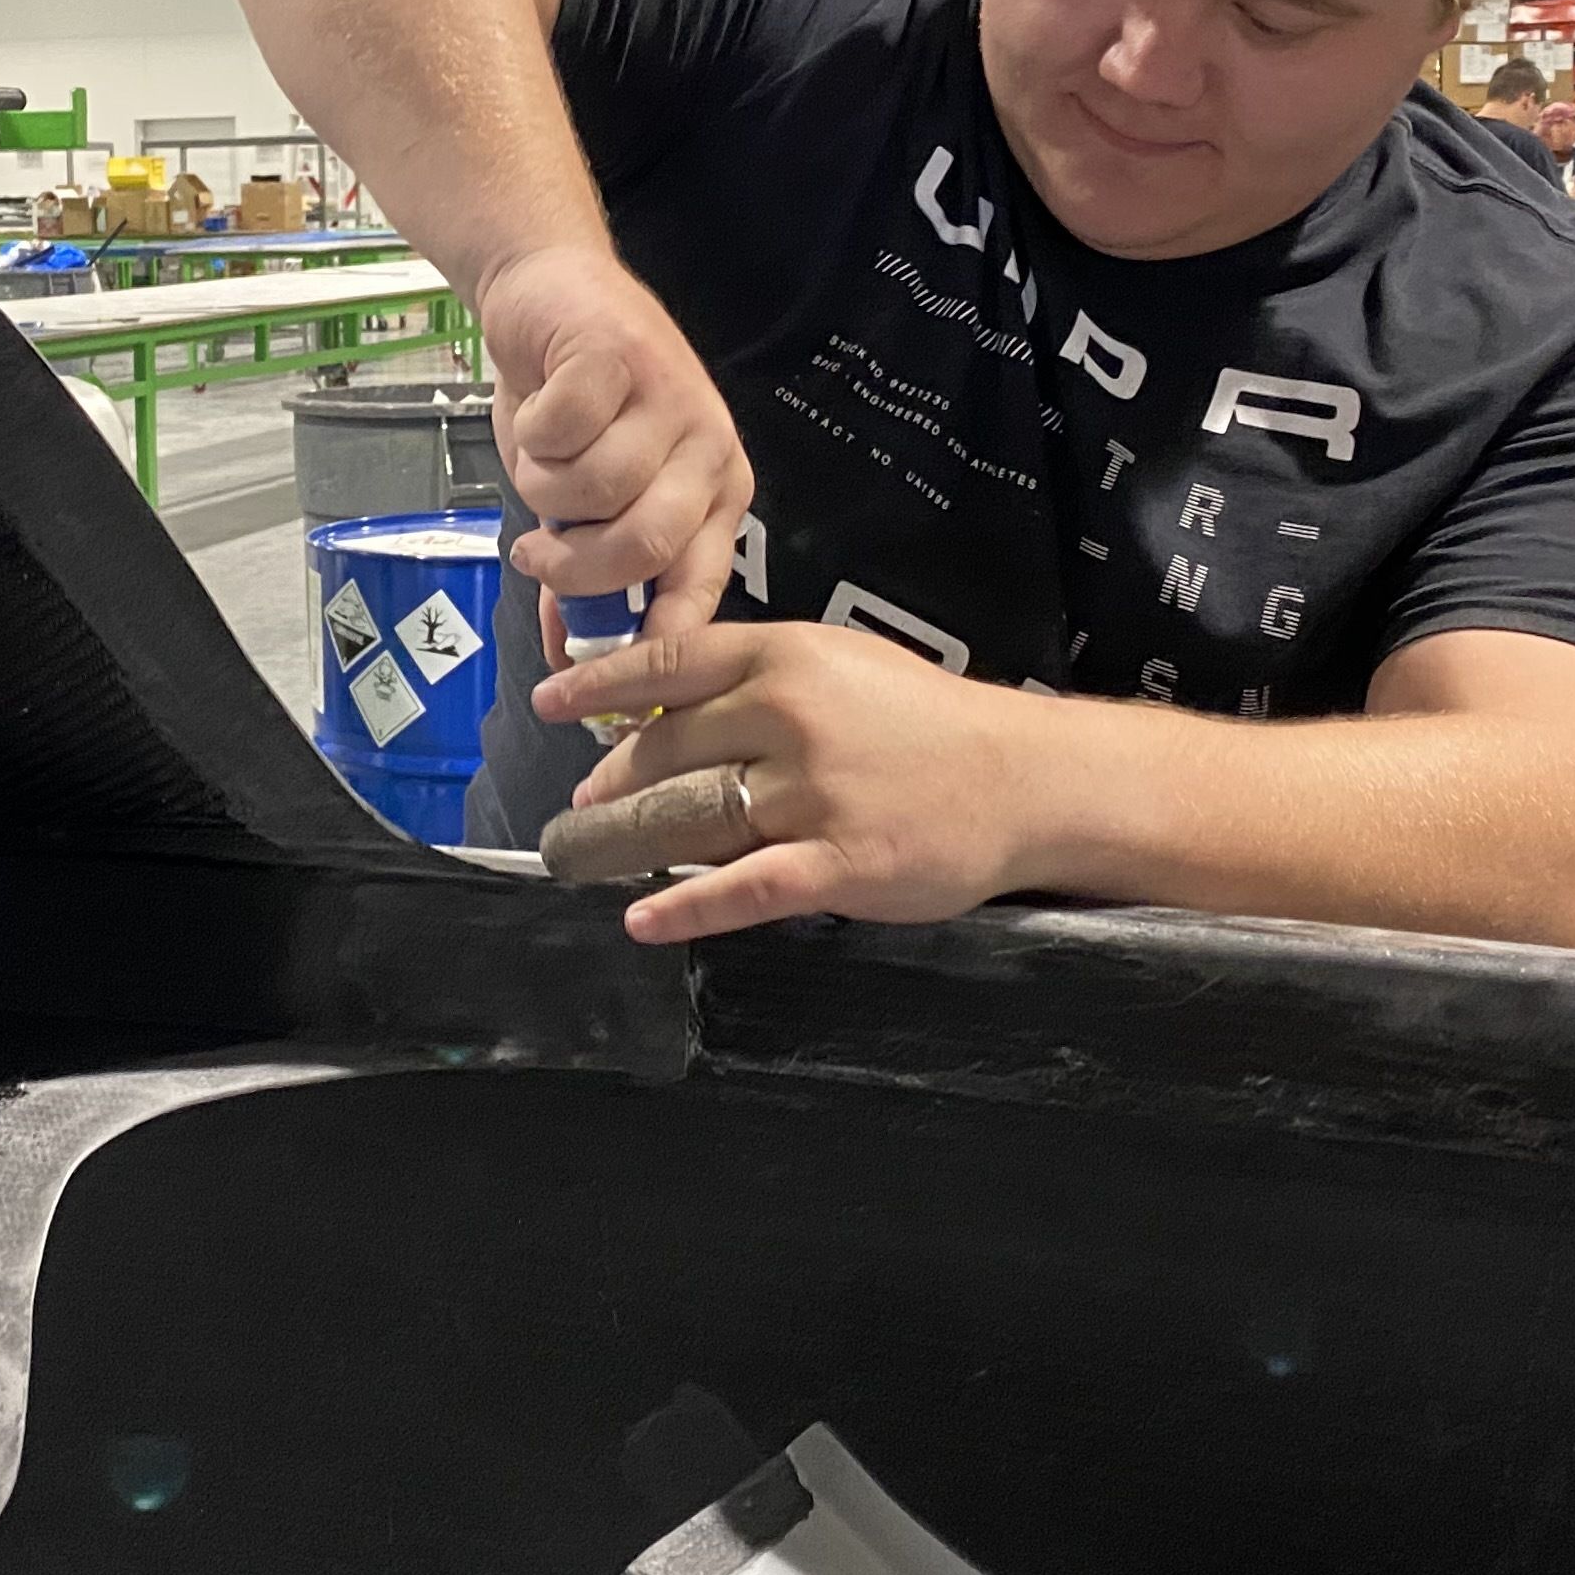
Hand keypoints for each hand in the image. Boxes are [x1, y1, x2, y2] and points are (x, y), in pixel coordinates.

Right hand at [471, 240, 753, 638]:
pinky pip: (562, 434)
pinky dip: (532, 434)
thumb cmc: (570, 402)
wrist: (547, 290)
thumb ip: (585, 573)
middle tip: (535, 553)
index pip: (696, 589)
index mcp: (715, 493)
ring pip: (595, 489)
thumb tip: (568, 660)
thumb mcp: (584, 500)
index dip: (646, 640)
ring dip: (545, 487)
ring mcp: (670, 398)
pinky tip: (540, 409)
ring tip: (543, 457)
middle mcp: (708, 448)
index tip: (595, 673)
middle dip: (575, 565)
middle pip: (646, 543)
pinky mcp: (620, 356)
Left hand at [536, 621, 1067, 942]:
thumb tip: (672, 708)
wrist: (1024, 779)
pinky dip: (684, 907)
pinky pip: (740, 888)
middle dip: (614, 779)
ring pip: (694, 817)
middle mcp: (792, 717)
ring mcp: (813, 794)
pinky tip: (643, 918)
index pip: (672, 664)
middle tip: (584, 804)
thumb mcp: (844, 666)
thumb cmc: (928, 722)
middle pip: (669, 748)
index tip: (550, 702)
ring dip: (631, 840)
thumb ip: (763, 680)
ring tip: (592, 853)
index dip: (600, 683)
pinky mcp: (837, 863)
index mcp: (790, 657)